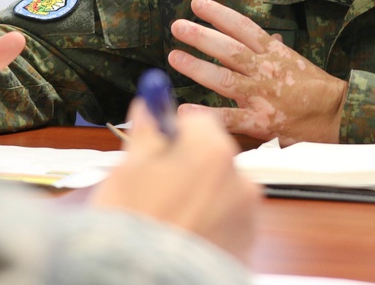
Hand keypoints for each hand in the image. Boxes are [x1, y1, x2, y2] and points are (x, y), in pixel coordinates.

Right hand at [93, 100, 258, 262]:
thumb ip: (146, 133)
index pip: (198, 121)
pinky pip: (228, 225)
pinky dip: (211, 229)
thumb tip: (148, 107)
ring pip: (221, 193)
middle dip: (188, 169)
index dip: (174, 134)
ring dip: (201, 200)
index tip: (157, 148)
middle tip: (156, 191)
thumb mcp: (127, 171)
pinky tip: (185, 239)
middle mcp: (239, 178)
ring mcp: (247, 216)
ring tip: (169, 221)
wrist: (148, 282)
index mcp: (211, 151)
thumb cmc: (134, 227)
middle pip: (213, 158)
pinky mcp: (247, 247)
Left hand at [167, 0, 347, 144]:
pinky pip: (229, 117)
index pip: (242, 27)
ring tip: (175, 56)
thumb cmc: (318, 89)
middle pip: (228, 48)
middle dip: (201, 36)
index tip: (198, 4)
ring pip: (224, 77)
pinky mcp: (261, 121)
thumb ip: (277, 51)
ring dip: (197, 67)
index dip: (219, 14)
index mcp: (274, 53)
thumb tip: (271, 37)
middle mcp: (265, 70)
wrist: (338, 115)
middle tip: (178, 26)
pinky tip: (186, 110)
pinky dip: (207, 114)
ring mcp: (261, 94)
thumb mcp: (297, 62)